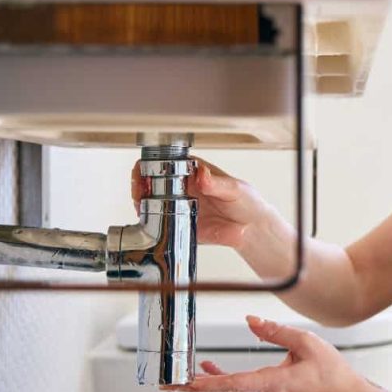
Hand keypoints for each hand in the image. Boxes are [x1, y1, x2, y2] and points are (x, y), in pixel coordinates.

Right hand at [131, 157, 271, 248]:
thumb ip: (217, 182)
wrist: (252, 229)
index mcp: (195, 172)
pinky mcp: (180, 225)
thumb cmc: (247, 203)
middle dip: (140, 183)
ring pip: (151, 201)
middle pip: (153, 181)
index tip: (145, 171)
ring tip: (140, 203)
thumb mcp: (235, 189)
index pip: (167, 162)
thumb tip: (201, 173)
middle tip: (140, 189)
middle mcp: (184, 188)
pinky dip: (150, 221)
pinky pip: (160, 223)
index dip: (152, 164)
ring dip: (141, 201)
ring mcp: (180, 206)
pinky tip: (147, 220)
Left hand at [161, 316, 368, 391]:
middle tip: (165, 383)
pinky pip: (236, 388)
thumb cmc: (329, 370)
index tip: (184, 382)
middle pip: (220, 391)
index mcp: (272, 382)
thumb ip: (276, 331)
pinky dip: (218, 380)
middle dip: (191, 387)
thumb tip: (250, 321)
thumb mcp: (306, 342)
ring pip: (225, 391)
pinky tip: (208, 370)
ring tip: (176, 377)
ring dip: (201, 384)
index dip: (205, 383)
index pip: (232, 384)